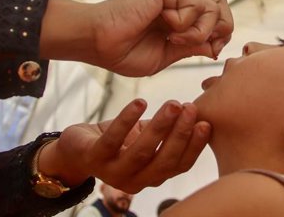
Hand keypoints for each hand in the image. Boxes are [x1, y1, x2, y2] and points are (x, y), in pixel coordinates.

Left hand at [39, 99, 210, 191]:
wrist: (77, 149)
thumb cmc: (120, 140)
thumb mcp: (149, 137)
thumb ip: (170, 132)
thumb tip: (202, 112)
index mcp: (153, 176)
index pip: (180, 165)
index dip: (194, 146)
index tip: (206, 123)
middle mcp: (136, 180)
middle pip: (164, 161)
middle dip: (180, 134)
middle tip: (191, 108)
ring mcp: (114, 171)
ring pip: (142, 152)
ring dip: (160, 127)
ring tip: (173, 103)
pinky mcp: (94, 158)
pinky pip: (113, 139)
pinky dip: (127, 119)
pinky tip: (140, 102)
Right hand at [88, 0, 232, 75]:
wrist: (97, 42)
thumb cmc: (122, 52)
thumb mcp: (166, 55)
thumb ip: (192, 47)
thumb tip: (217, 45)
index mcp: (177, 13)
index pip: (216, 14)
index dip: (220, 34)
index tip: (206, 51)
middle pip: (222, 2)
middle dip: (222, 28)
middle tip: (202, 45)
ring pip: (215, 5)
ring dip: (201, 31)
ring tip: (175, 40)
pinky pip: (196, 5)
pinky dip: (187, 25)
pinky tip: (166, 31)